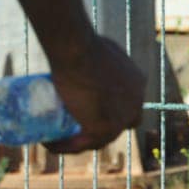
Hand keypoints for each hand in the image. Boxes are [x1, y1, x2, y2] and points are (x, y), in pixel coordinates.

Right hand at [46, 34, 145, 152]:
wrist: (79, 52)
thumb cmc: (85, 42)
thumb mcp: (100, 43)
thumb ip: (101, 48)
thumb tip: (87, 46)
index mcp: (138, 84)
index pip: (129, 104)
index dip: (113, 108)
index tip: (90, 107)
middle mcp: (135, 104)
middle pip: (119, 124)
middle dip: (100, 127)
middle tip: (73, 123)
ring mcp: (121, 119)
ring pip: (100, 140)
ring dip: (79, 141)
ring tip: (57, 137)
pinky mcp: (104, 129)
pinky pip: (83, 144)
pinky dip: (66, 146)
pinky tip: (50, 143)